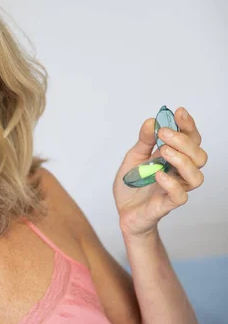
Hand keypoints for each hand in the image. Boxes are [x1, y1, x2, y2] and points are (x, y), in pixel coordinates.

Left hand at [113, 107, 207, 237]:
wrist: (124, 211)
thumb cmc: (133, 185)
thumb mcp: (133, 158)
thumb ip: (144, 142)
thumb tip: (151, 121)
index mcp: (173, 158)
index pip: (191, 140)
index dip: (188, 126)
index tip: (179, 112)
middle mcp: (179, 172)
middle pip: (199, 155)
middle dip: (184, 141)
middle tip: (164, 133)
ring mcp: (176, 188)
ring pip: (196, 176)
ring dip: (182, 160)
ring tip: (163, 151)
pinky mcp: (167, 204)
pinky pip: (180, 196)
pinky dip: (171, 183)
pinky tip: (158, 174)